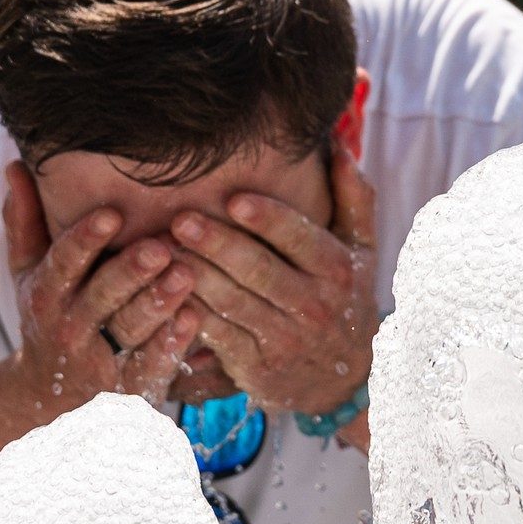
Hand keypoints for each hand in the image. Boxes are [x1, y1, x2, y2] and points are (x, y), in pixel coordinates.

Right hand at [0, 162, 199, 412]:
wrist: (52, 398)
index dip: (85, 239)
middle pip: (102, 297)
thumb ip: (25, 221)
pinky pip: (152, 366)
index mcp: (45, 294)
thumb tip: (16, 164)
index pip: (63, 263)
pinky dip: (173, 345)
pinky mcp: (129, 388)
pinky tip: (196, 319)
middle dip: (130, 272)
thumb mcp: (28, 273)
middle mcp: (69, 328)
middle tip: (160, 246)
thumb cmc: (49, 315)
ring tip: (187, 273)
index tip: (111, 213)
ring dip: (159, 302)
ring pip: (131, 330)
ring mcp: (100, 361)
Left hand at [167, 150, 379, 431]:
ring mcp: (284, 339)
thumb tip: (336, 145)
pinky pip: (216, 336)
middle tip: (180, 220)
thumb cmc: (346, 297)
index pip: (301, 238)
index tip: (233, 198)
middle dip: (217, 244)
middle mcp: (314, 306)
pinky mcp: (256, 367)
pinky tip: (163, 290)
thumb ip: (354, 197)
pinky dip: (188, 313)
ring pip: (232, 302)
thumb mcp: (362, 250)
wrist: (343, 378)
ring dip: (193, 275)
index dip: (267, 219)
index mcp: (338, 269)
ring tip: (159, 250)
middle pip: (259, 270)